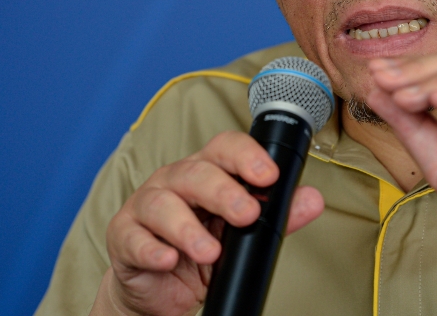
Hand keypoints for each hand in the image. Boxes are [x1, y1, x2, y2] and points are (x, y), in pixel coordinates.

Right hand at [91, 131, 324, 315]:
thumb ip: (277, 218)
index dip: (246, 156)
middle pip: (196, 173)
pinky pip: (134, 238)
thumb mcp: (243, 236)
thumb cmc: (202, 250)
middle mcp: (175, 180)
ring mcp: (145, 206)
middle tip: (248, 215)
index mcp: (207, 171)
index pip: (225, 148)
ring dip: (188, 227)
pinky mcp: (123, 236)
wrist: (160, 287)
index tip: (269, 175)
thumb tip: (314, 200)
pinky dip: (152, 249)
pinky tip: (168, 259)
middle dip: (224, 192)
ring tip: (210, 251)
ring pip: (162, 203)